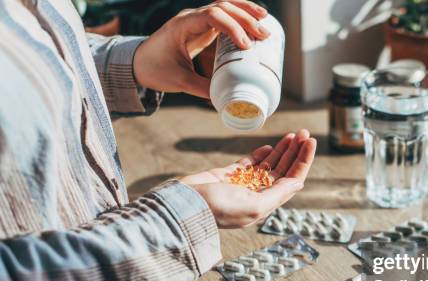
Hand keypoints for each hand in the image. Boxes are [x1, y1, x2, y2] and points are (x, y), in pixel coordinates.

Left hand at [133, 0, 268, 98]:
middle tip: (263, 35)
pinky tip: (254, 22)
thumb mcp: (178, 81)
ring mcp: (197, 20)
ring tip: (265, 22)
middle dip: (245, 18)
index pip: (212, 16)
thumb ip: (202, 89)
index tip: (246, 45)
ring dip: (245, 11)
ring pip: (224, 5)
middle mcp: (191, 17)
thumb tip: (227, 100)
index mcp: (182, 26)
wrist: (139, 62)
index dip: (232, 27)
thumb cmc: (155, 69)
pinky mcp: (203, 27)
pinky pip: (224, 16)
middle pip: (222, 6)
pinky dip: (239, 16)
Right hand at [180, 130, 316, 227]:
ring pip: (268, 166)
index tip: (310, 141)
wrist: (183, 204)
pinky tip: (270, 147)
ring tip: (292, 135)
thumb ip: (277, 194)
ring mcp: (242, 185)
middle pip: (282, 171)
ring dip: (281, 151)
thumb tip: (299, 183)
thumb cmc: (217, 208)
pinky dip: (260, 155)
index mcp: (265, 204)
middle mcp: (256, 195)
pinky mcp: (228, 176)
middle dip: (295, 152)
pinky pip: (249, 164)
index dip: (303, 161)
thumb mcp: (254, 205)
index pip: (291, 180)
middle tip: (304, 132)